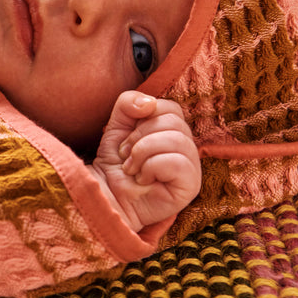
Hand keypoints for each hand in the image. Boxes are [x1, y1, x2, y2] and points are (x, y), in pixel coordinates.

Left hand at [86, 90, 200, 231]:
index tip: (127, 137)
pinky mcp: (191, 186)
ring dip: (143, 153)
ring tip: (132, 169)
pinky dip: (151, 168)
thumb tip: (149, 103)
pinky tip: (143, 180)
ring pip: (177, 140)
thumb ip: (129, 103)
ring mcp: (192, 168)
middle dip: (140, 137)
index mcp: (174, 131)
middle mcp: (187, 147)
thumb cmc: (115, 162)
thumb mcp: (116, 124)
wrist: (106, 193)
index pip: (171, 108)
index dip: (145, 116)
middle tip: (127, 156)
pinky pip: (178, 162)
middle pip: (174, 122)